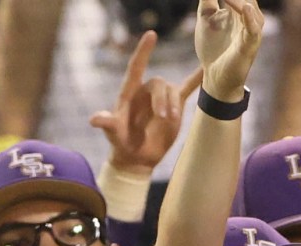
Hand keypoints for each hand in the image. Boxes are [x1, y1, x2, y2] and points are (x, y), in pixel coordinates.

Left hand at [91, 32, 202, 172]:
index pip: (136, 67)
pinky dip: (196, 80)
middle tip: (164, 117)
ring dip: (174, 103)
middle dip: (162, 99)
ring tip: (171, 120)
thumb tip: (94, 119)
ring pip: (172, 91)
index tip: (151, 34)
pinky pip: (187, 89)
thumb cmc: (120, 143)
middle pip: (158, 84)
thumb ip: (107, 123)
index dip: (143, 51)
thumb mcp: (113, 133)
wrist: (136, 156)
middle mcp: (146, 91)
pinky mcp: (174, 106)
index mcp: (129, 92)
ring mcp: (161, 98)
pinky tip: (206, 70)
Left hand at [192, 0, 265, 103]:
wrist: (215, 78)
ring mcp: (251, 31)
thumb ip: (208, 1)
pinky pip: (253, 29)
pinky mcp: (250, 46)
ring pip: (250, 8)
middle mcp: (249, 17)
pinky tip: (244, 6)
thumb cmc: (213, 49)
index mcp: (239, 9)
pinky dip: (249, 17)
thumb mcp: (206, 20)